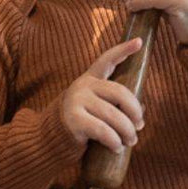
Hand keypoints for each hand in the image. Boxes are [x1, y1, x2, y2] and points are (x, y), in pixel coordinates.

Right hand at [60, 37, 145, 152]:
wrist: (47, 140)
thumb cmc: (78, 124)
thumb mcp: (93, 107)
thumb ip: (111, 104)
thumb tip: (140, 113)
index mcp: (89, 79)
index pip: (107, 60)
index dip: (123, 50)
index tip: (139, 41)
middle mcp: (82, 86)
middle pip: (120, 92)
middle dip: (135, 111)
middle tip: (139, 126)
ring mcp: (76, 101)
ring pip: (114, 115)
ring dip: (127, 131)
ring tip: (131, 141)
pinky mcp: (74, 119)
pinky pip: (103, 130)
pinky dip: (115, 141)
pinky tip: (117, 147)